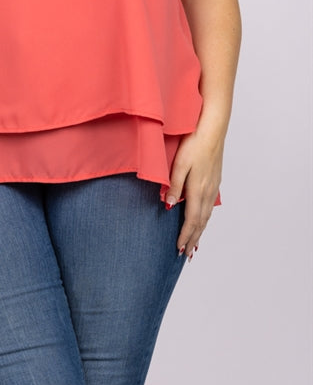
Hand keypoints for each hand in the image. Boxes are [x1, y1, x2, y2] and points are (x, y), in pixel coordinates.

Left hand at [164, 129, 223, 259]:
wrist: (212, 130)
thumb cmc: (194, 143)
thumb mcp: (179, 163)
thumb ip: (174, 185)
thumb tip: (169, 206)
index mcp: (197, 189)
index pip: (191, 220)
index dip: (185, 236)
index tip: (179, 249)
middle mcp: (208, 192)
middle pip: (201, 222)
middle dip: (193, 239)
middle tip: (187, 254)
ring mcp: (213, 186)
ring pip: (207, 215)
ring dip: (200, 231)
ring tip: (194, 244)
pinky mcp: (215, 181)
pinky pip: (210, 207)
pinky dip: (205, 219)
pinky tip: (202, 220)